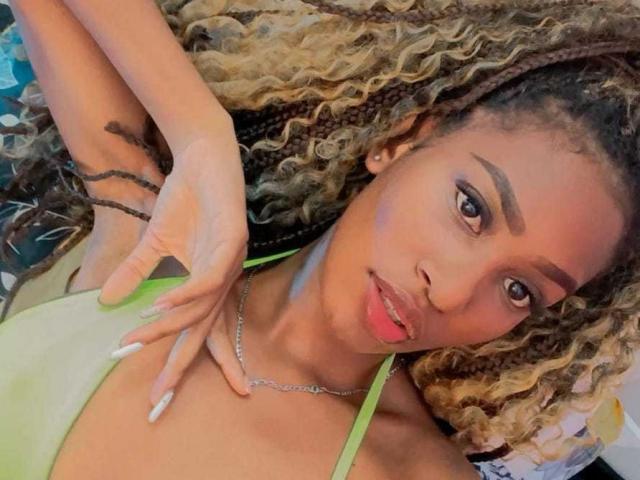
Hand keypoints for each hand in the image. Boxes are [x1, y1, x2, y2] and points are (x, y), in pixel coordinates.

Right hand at [100, 129, 250, 413]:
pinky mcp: (233, 240)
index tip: (168, 399)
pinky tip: (160, 306)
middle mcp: (224, 280)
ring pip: (200, 308)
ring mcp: (231, 262)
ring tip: (133, 344)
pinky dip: (185, 293)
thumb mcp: (155, 242)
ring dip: (166, 328)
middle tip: (158, 401)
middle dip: (180, 367)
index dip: (190, 365)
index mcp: (209, 285)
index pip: (203, 334)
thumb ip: (137, 272)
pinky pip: (209, 277)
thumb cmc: (186, 201)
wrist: (205, 159)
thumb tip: (108, 302)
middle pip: (203, 333)